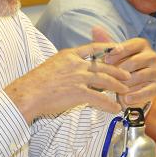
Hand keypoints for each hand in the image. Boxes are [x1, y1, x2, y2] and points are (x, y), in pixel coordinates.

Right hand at [5, 42, 130, 122]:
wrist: (27, 94)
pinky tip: (115, 108)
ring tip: (125, 91)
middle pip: (103, 66)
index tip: (119, 49)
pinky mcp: (78, 93)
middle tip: (128, 75)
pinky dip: (109, 104)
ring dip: (118, 86)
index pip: (93, 48)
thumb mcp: (51, 65)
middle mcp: (76, 64)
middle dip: (118, 71)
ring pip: (105, 80)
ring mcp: (78, 78)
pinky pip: (99, 98)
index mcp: (69, 55)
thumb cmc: (35, 82)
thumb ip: (65, 65)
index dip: (108, 48)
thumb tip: (72, 68)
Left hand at [92, 26, 155, 107]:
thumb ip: (105, 42)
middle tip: (108, 76)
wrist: (129, 85)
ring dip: (127, 83)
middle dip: (121, 70)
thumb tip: (95, 28)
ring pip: (141, 76)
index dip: (119, 52)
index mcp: (141, 44)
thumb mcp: (111, 54)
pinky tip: (126, 99)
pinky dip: (137, 95)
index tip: (106, 60)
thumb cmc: (119, 65)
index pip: (131, 45)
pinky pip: (149, 90)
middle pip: (136, 61)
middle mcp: (152, 56)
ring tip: (115, 89)